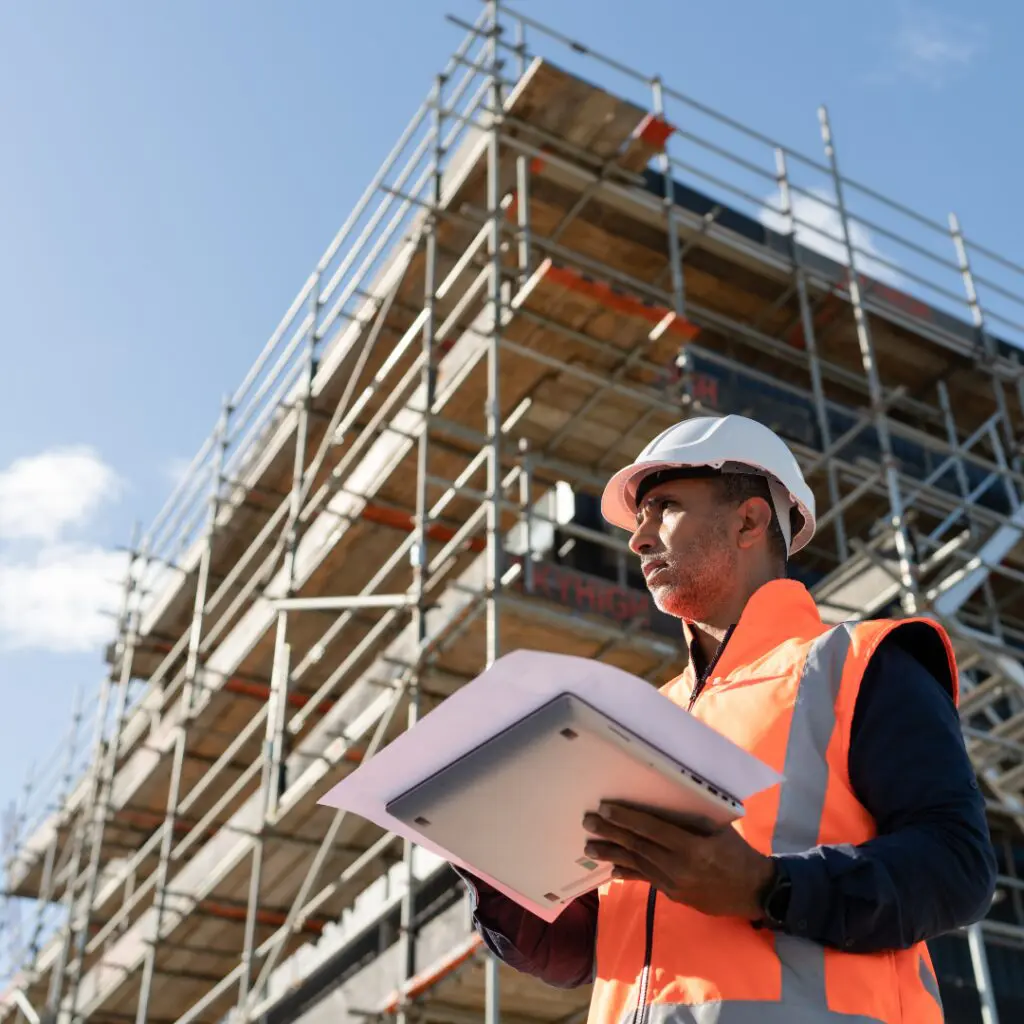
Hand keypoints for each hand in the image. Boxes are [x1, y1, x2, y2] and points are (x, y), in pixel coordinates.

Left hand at [582, 801, 773, 919]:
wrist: (754, 892)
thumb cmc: (738, 853)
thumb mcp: (718, 830)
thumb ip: (690, 821)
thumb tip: (659, 806)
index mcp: (692, 848)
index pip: (652, 830)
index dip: (627, 819)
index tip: (606, 809)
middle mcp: (679, 868)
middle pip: (638, 847)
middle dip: (611, 833)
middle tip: (589, 822)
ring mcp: (675, 885)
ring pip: (637, 865)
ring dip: (612, 854)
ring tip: (589, 846)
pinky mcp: (674, 895)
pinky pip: (646, 880)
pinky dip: (628, 873)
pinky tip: (611, 869)